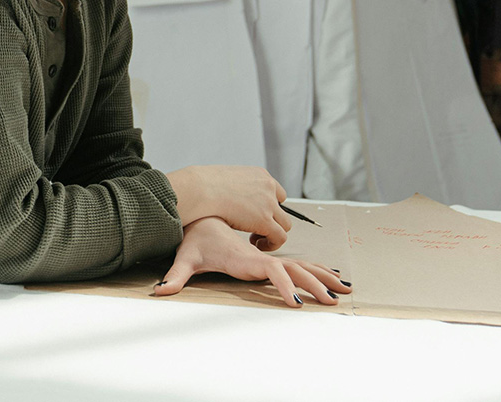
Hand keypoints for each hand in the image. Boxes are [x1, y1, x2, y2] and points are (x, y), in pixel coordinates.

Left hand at [154, 216, 351, 308]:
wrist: (200, 197)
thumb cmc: (196, 232)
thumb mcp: (186, 256)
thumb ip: (174, 276)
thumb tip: (159, 292)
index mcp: (246, 256)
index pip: (271, 270)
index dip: (284, 286)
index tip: (296, 304)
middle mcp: (261, 247)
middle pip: (293, 264)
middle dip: (313, 283)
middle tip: (332, 300)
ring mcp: (268, 242)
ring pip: (300, 259)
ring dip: (318, 273)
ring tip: (342, 288)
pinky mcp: (270, 235)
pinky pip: (295, 249)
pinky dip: (311, 262)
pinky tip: (326, 274)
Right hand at [166, 165, 291, 249]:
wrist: (200, 189)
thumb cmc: (203, 185)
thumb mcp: (227, 178)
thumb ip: (236, 187)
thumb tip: (230, 197)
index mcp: (260, 175)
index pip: (276, 191)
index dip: (268, 206)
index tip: (255, 215)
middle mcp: (268, 187)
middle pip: (282, 208)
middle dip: (271, 220)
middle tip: (255, 229)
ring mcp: (269, 203)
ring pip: (285, 224)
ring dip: (273, 234)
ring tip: (256, 239)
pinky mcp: (265, 220)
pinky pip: (279, 238)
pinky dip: (271, 245)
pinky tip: (256, 245)